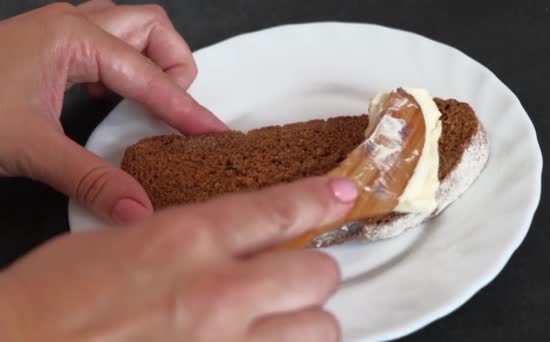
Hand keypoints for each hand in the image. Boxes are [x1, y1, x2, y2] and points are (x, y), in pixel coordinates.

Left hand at [0, 1, 226, 224]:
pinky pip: (107, 40)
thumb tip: (137, 207)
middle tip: (175, 108)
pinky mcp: (51, 43)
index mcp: (73, 40)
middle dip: (175, 65)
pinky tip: (111, 96)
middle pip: (152, 28)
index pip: (151, 77)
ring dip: (151, 60)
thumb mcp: (31, 149)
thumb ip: (91, 180)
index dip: (187, 109)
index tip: (213, 131)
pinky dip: (124, 64)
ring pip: (131, 27)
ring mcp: (60, 30)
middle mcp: (72, 24)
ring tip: (150, 100)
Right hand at [0, 177, 357, 340]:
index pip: (281, 208)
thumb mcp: (124, 242)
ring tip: (283, 321)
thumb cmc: (53, 297)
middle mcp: (218, 291)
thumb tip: (233, 239)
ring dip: (307, 322)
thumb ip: (188, 237)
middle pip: (317, 272)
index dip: (321, 197)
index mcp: (188, 239)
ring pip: (320, 329)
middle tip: (294, 277)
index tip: (343, 194)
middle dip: (312, 273)